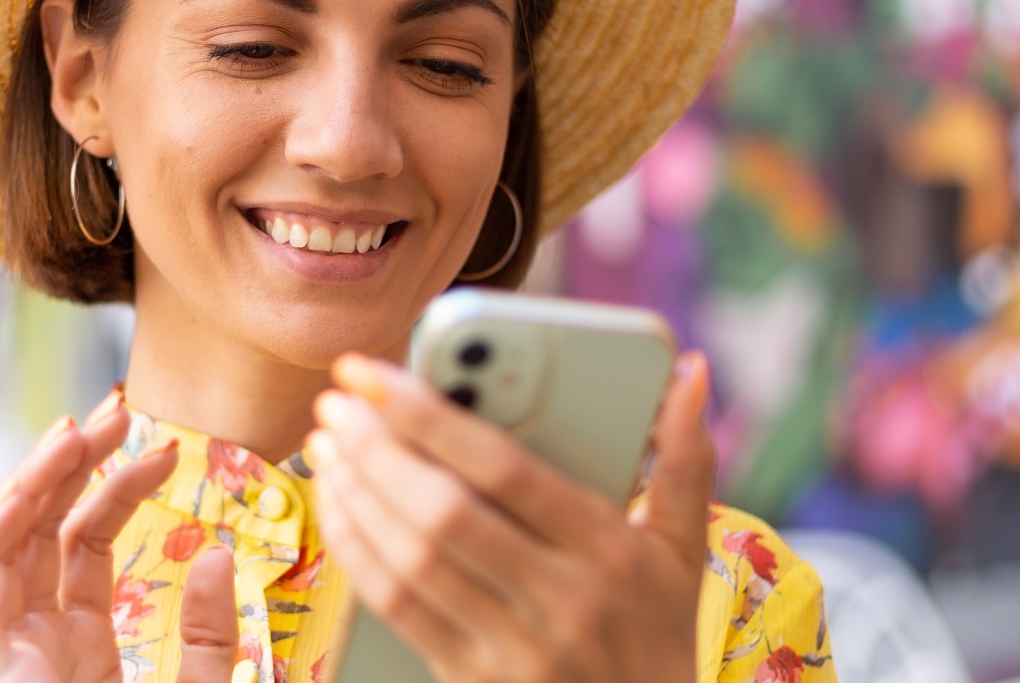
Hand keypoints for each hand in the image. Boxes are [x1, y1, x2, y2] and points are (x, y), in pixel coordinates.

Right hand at [0, 396, 241, 682]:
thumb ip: (209, 634)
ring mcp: (9, 659)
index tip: (166, 450)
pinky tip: (17, 501)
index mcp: (80, 645)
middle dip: (69, 464)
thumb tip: (219, 556)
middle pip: (36, 533)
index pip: (83, 543)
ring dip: (27, 486)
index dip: (118, 489)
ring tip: (72, 433)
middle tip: (117, 410)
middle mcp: (35, 643)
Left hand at [309, 352, 714, 682]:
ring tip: (328, 447)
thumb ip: (684, 457)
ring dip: (356, 497)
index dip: (428, 415)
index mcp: (612, 552)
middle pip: (445, 513)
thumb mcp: (685, 552)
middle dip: (377, 450)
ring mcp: (515, 649)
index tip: (374, 373)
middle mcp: (563, 601)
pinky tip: (340, 509)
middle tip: (336, 403)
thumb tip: (690, 369)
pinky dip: (357, 553)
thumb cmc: (657, 636)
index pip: (506, 469)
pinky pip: (398, 609)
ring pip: (411, 560)